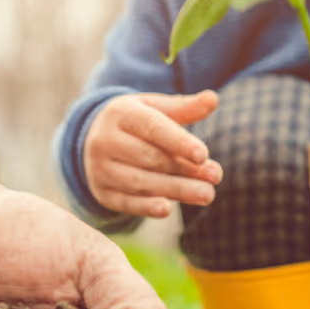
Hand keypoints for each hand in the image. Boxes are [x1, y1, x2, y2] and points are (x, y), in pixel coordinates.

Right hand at [85, 91, 222, 217]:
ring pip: (140, 182)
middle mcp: (105, 140)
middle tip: (215, 177)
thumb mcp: (155, 109)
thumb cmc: (136, 122)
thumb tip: (213, 98)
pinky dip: (146, 207)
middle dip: (185, 169)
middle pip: (150, 158)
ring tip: (207, 194)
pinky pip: (125, 202)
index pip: (153, 128)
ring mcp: (100, 168)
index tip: (204, 155)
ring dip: (175, 190)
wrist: (94, 139)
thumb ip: (184, 108)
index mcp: (120, 113)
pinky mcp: (102, 192)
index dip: (179, 142)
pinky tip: (167, 210)